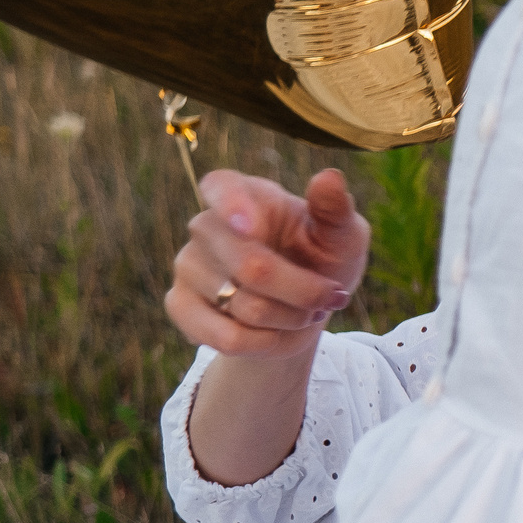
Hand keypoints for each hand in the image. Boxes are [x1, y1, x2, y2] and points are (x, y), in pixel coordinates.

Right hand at [164, 168, 367, 360]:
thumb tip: (330, 178)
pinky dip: (265, 344)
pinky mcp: (179, 305)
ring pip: (245, 308)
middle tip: (331, 298)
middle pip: (253, 268)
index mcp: (246, 194)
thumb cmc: (322, 259)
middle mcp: (207, 225)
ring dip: (291, 320)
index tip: (250, 228)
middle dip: (305, 293)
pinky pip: (225, 338)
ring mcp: (187, 264)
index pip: (222, 187)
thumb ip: (335, 210)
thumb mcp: (342, 235)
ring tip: (304, 312)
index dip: (232, 206)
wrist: (302, 307)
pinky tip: (275, 333)